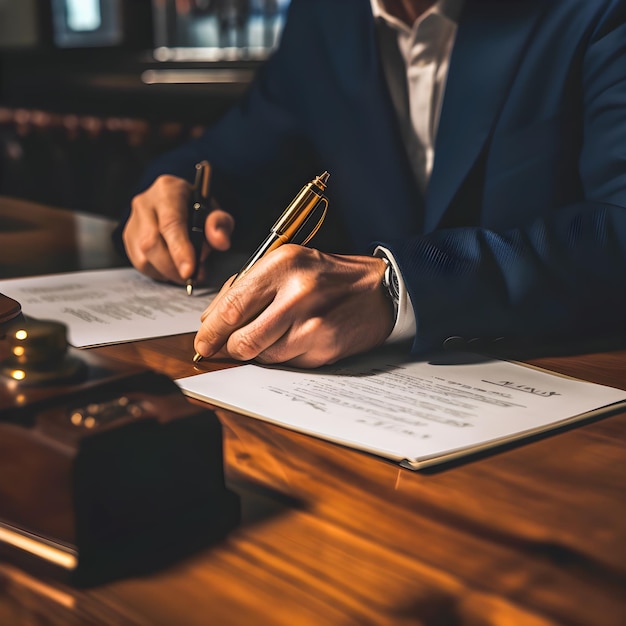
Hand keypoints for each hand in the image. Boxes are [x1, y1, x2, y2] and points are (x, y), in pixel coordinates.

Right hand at [123, 174, 234, 283]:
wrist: (179, 204)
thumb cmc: (198, 209)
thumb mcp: (215, 212)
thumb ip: (220, 224)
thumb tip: (220, 241)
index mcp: (168, 190)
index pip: (171, 223)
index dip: (179, 250)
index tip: (189, 271)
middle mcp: (144, 203)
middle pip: (152, 243)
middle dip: (173, 267)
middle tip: (193, 277)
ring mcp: (133, 221)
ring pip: (144, 257)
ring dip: (167, 272)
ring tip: (186, 272)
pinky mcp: (128, 238)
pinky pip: (140, 263)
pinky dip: (159, 272)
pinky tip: (173, 268)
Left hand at [194, 245, 394, 367]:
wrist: (380, 290)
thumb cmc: (328, 276)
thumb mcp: (286, 264)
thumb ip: (245, 288)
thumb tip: (210, 321)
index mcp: (283, 264)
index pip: (232, 306)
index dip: (211, 330)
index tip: (203, 341)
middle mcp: (298, 293)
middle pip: (242, 340)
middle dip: (229, 348)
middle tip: (229, 346)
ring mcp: (313, 324)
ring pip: (261, 356)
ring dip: (259, 351)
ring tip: (276, 332)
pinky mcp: (324, 348)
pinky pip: (285, 363)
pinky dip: (282, 355)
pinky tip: (297, 337)